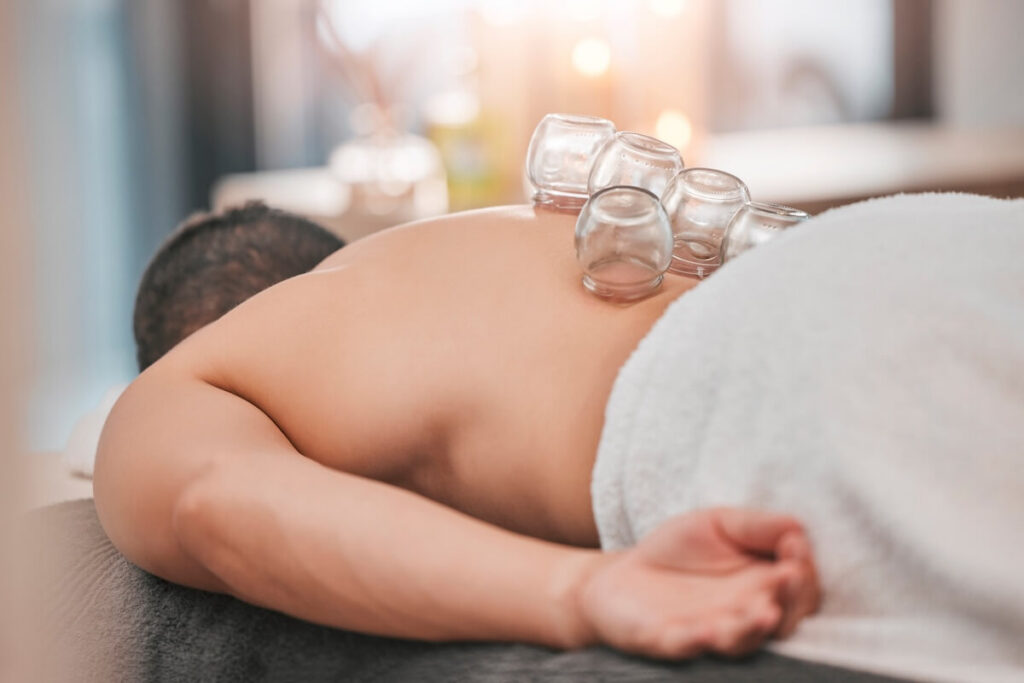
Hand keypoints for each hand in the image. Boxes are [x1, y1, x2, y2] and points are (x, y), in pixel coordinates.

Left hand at [574, 508, 819, 658]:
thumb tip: (798, 530)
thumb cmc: (678, 552)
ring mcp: (707, 632)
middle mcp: (742, 616)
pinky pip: (685, 646)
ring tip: (763, 613)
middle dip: (790, 602)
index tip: (794, 544)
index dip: (804, 569)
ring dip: (752, 630)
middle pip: (782, 620)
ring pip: (739, 641)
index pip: (799, 589)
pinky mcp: (667, 640)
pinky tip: (707, 630)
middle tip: (789, 577)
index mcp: (761, 587)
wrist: (622, 573)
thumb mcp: (718, 523)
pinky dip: (696, 641)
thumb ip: (756, 526)